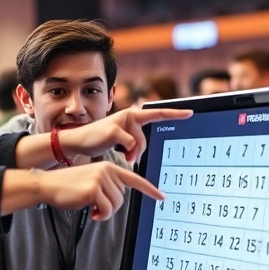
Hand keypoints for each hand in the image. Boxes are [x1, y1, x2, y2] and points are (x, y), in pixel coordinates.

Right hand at [38, 162, 163, 220]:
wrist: (48, 184)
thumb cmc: (68, 186)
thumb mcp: (91, 180)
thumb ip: (107, 185)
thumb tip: (118, 200)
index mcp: (108, 167)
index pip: (134, 179)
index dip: (149, 189)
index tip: (161, 197)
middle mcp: (107, 170)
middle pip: (123, 197)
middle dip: (111, 206)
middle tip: (97, 208)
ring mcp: (101, 178)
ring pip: (116, 204)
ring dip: (106, 212)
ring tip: (93, 209)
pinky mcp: (94, 189)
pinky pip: (107, 210)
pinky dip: (101, 216)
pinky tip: (92, 213)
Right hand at [58, 107, 192, 163]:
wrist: (78, 142)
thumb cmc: (99, 141)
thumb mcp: (121, 141)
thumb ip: (133, 142)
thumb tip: (139, 152)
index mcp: (133, 116)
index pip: (158, 113)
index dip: (175, 113)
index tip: (190, 113)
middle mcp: (130, 114)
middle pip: (146, 136)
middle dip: (139, 150)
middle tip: (130, 156)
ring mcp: (122, 119)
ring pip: (139, 142)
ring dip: (132, 153)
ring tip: (122, 155)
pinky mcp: (114, 129)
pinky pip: (129, 144)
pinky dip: (126, 152)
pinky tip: (117, 151)